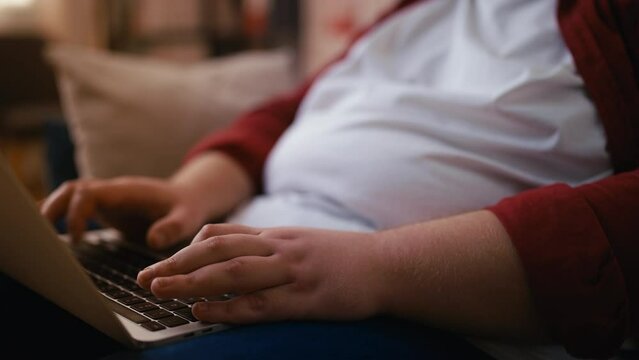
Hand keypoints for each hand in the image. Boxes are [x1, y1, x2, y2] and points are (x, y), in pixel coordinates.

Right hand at [40, 176, 208, 248]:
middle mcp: (114, 192)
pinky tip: (52, 235)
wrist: (190, 199)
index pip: (90, 192)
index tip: (79, 238)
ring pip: (71, 196)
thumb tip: (153, 240)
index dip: (78, 212)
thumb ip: (173, 228)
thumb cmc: (188, 208)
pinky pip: (77, 208)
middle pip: (72, 190)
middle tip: (43, 234)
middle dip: (54, 208)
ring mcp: (108, 200)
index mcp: (128, 191)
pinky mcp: (107, 210)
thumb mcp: (188, 218)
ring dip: (53, 211)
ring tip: (42, 236)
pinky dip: (62, 216)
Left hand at [137, 224, 390, 323]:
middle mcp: (280, 248)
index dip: (188, 248)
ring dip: (192, 281)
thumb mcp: (304, 242)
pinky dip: (228, 307)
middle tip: (144, 276)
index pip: (223, 235)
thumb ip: (271, 246)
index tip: (163, 260)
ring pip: (233, 272)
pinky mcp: (306, 298)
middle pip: (218, 250)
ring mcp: (292, 271)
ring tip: (160, 290)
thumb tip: (239, 253)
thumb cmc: (345, 257)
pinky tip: (204, 312)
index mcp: (278, 236)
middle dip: (177, 263)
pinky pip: (260, 302)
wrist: (388, 265)